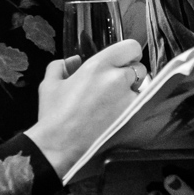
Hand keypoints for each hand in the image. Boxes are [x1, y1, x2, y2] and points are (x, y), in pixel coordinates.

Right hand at [25, 39, 146, 175]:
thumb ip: (61, 66)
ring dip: (134, 93)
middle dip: (130, 76)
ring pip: (143, 89)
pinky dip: (135, 110)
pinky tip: (119, 117)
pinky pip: (142, 107)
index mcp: (98, 66)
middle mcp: (117, 79)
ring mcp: (129, 99)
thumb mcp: (50, 85)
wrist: (60, 147)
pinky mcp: (135, 117)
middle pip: (139, 68)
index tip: (122, 62)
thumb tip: (74, 60)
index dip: (128, 54)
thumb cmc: (54, 116)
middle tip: (116, 87)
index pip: (131, 47)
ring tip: (115, 106)